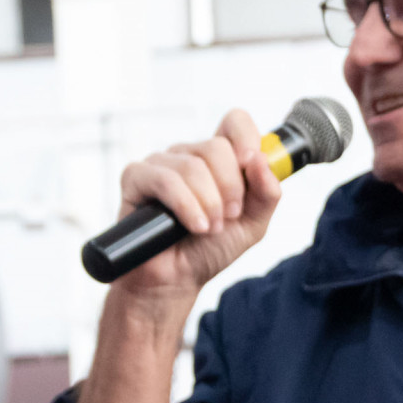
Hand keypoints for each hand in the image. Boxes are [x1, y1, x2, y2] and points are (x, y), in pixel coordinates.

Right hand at [110, 109, 283, 298]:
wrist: (176, 280)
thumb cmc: (209, 250)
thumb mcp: (252, 224)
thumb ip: (267, 193)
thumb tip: (261, 159)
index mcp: (219, 161)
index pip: (235, 122)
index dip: (247, 138)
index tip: (250, 165)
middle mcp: (190, 156)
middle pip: (217, 147)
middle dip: (230, 189)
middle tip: (228, 217)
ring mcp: (161, 163)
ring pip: (193, 166)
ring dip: (209, 204)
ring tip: (208, 229)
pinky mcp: (136, 177)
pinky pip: (165, 180)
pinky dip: (186, 206)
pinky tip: (193, 226)